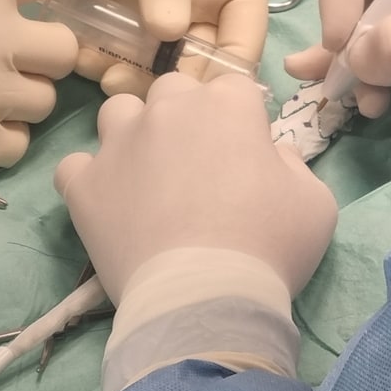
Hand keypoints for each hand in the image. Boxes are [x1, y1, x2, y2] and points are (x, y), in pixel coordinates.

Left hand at [23, 0, 269, 96]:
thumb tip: (168, 37)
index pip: (242, 47)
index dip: (216, 78)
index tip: (175, 93)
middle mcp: (214, 9)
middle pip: (201, 67)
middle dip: (166, 83)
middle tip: (122, 85)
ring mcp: (173, 18)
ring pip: (161, 70)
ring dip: (133, 78)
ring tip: (99, 71)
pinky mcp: (135, 22)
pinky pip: (128, 57)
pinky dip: (108, 63)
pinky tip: (84, 57)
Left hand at [54, 73, 335, 306]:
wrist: (205, 302)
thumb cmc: (270, 248)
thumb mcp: (315, 202)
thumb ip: (293, 163)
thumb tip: (271, 154)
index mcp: (227, 105)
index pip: (234, 88)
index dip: (241, 121)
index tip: (246, 155)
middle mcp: (169, 109)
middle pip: (174, 90)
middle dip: (186, 116)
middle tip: (197, 164)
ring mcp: (121, 143)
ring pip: (119, 111)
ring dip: (134, 133)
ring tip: (146, 174)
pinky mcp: (85, 183)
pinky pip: (75, 165)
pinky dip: (90, 179)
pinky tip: (107, 203)